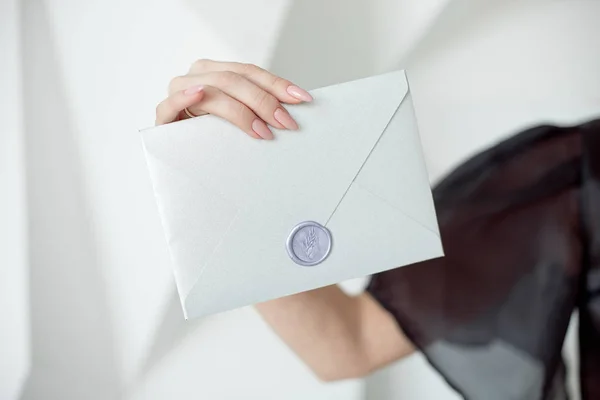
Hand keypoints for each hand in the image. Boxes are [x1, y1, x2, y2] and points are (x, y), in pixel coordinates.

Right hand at [155, 59, 312, 138]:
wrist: (180, 152)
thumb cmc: (213, 135)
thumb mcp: (238, 117)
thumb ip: (256, 108)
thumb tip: (291, 114)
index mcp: (217, 71)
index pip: (250, 72)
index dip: (277, 84)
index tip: (303, 99)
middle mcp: (198, 76)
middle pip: (234, 81)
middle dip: (264, 102)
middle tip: (286, 123)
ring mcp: (179, 92)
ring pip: (212, 92)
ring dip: (240, 111)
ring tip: (262, 130)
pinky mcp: (164, 115)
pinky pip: (171, 104)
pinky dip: (185, 97)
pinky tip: (200, 94)